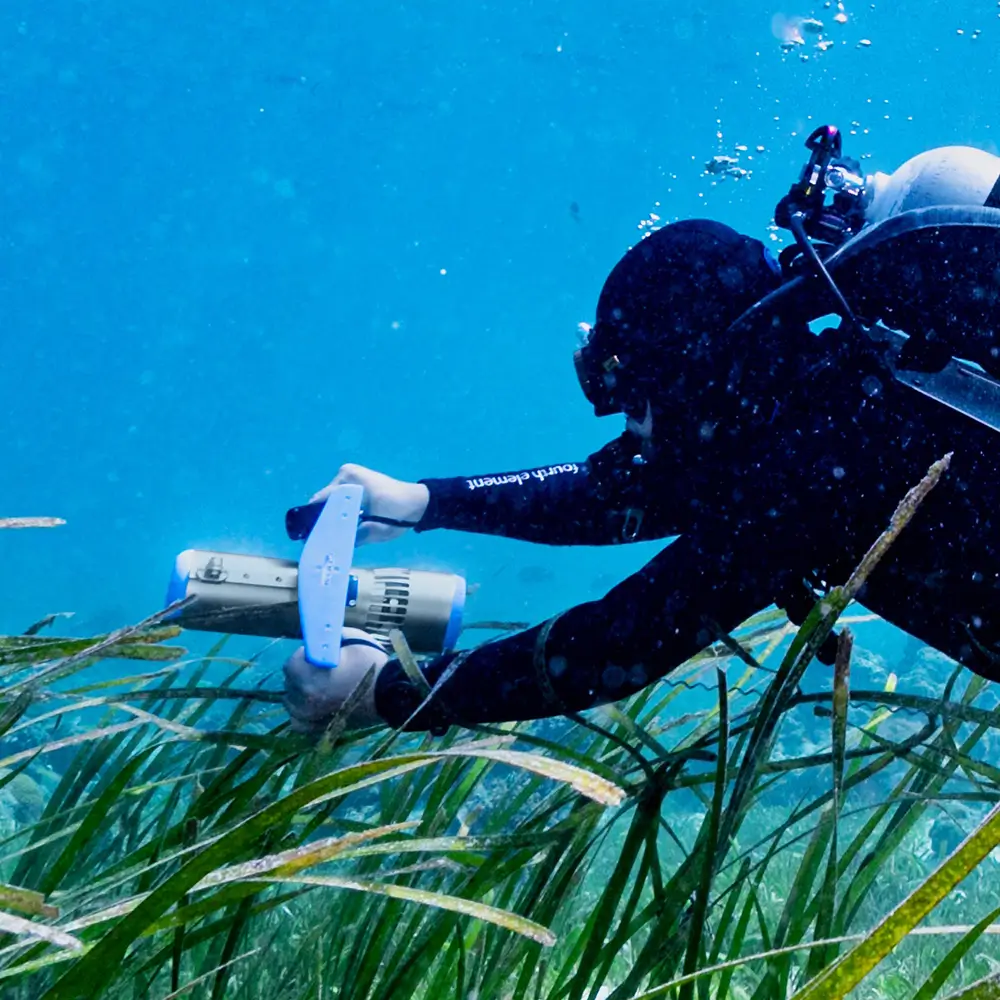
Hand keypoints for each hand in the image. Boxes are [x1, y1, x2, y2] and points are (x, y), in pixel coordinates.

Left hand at [282, 628, 389, 732]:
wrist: (392, 695)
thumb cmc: (370, 665)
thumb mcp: (350, 639)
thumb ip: (329, 640)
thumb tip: (321, 641)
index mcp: (306, 675)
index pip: (292, 663)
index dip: (306, 657)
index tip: (320, 656)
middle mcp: (302, 699)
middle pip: (291, 683)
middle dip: (303, 675)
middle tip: (322, 671)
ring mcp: (310, 717)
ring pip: (292, 703)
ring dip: (301, 694)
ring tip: (320, 689)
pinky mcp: (319, 730)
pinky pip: (300, 722)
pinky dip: (304, 713)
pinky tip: (315, 706)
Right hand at [311, 464, 429, 545]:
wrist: (418, 503)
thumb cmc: (399, 513)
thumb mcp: (378, 529)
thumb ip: (356, 536)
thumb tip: (336, 545)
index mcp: (349, 479)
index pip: (322, 501)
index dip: (316, 520)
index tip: (313, 538)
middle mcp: (345, 474)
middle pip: (325, 501)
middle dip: (325, 519)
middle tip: (323, 541)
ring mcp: (349, 476)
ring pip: (332, 501)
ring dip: (333, 516)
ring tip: (332, 536)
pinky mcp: (354, 482)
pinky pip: (340, 499)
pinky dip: (341, 511)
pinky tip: (343, 527)